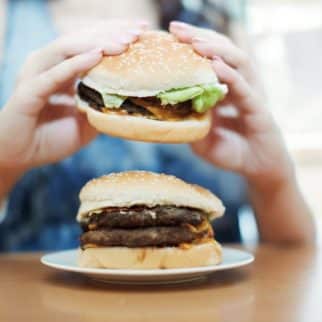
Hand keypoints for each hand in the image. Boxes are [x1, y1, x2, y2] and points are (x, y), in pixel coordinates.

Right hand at [0, 20, 146, 196]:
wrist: (22, 156)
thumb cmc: (52, 138)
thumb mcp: (87, 122)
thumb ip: (102, 107)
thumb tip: (130, 99)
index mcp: (63, 70)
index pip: (92, 44)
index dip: (116, 34)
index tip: (143, 29)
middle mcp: (50, 65)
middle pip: (83, 40)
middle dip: (112, 32)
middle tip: (139, 30)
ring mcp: (37, 74)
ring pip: (68, 49)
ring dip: (97, 43)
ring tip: (124, 41)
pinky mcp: (29, 90)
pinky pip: (54, 74)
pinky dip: (75, 63)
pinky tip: (96, 55)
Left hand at [170, 22, 314, 243]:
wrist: (256, 169)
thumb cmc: (230, 152)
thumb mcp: (202, 139)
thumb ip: (191, 123)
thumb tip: (170, 109)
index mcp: (223, 90)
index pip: (208, 59)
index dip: (190, 46)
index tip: (169, 36)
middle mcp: (238, 86)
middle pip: (222, 52)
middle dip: (199, 38)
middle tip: (176, 29)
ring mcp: (250, 94)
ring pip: (238, 62)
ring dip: (217, 50)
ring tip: (195, 43)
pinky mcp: (259, 109)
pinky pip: (245, 88)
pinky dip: (231, 76)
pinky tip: (216, 66)